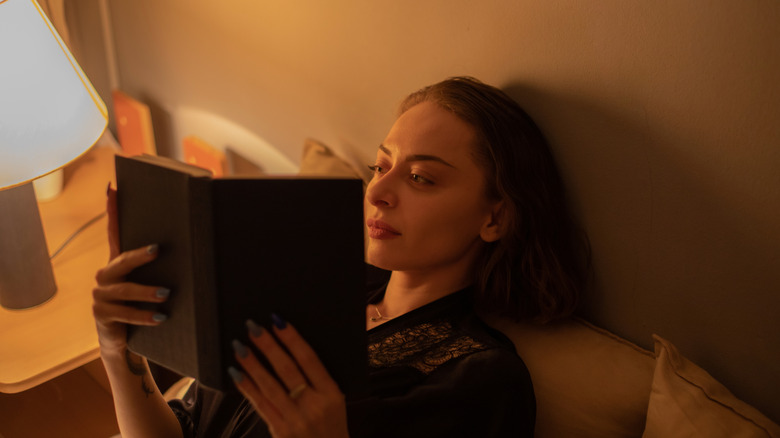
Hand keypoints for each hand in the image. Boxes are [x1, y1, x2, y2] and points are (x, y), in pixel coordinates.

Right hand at [92, 185, 168, 354]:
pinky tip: (160, 317)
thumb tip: (197, 244)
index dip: (112, 211)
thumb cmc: (143, 304)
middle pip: (121, 261)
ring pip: (125, 290)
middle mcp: (105, 276)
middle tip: (158, 250)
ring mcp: (101, 296)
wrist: (122, 339)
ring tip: (166, 294)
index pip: (114, 232)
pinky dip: (144, 315)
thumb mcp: (151, 283)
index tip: (113, 188)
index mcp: (117, 263)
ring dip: (147, 292)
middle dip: (140, 256)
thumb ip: (162, 267)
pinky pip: (125, 313)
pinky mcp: (102, 315)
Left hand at [230, 316, 348, 437]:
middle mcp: (314, 405)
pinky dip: (247, 387)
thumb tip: (292, 350)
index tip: (278, 321)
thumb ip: (319, 381)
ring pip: (270, 386)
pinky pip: (260, 405)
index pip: (310, 359)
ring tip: (239, 346)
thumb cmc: (332, 429)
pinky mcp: (280, 431)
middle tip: (253, 326)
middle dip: (268, 346)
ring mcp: (296, 420)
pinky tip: (236, 373)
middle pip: (287, 369)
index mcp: (331, 394)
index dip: (292, 339)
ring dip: (252, 364)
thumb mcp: (337, 403)